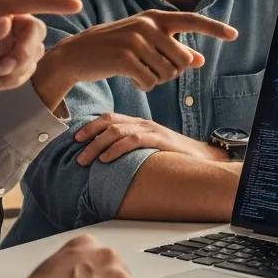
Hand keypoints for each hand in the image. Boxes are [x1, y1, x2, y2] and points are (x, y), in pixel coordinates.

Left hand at [0, 0, 81, 91]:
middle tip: (5, 65)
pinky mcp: (5, 62)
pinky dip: (14, 80)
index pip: (28, 1)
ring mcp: (7, 42)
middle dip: (26, 51)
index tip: (76, 5)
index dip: (53, 2)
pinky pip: (24, 71)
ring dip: (19, 68)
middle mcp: (5, 21)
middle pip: (35, 31)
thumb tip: (7, 23)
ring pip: (33, 53)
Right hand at [32, 10, 236, 109]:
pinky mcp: (125, 59)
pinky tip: (130, 78)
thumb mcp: (143, 44)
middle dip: (171, 71)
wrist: (77, 55)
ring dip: (155, 79)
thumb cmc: (114, 49)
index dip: (214, 29)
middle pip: (182, 60)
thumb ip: (171, 49)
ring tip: (137, 70)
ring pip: (167, 74)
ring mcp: (136, 41)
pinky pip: (151, 83)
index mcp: (154, 17)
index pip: (191, 21)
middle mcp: (148, 25)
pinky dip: (143, 86)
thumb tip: (199, 60)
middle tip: (151, 68)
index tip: (235, 35)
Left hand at [75, 113, 225, 165]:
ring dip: (97, 145)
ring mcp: (150, 130)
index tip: (75, 137)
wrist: (202, 157)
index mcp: (138, 123)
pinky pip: (132, 141)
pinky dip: (115, 149)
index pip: (109, 118)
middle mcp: (142, 123)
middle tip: (76, 151)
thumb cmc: (173, 155)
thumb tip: (107, 157)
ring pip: (116, 132)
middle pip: (109, 123)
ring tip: (85, 159)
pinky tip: (105, 159)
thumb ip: (132, 146)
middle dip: (89, 136)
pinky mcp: (158, 140)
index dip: (91, 126)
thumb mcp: (149, 147)